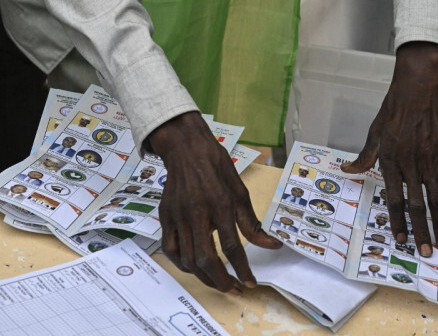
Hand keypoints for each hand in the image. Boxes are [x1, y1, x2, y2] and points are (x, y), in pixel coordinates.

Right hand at [148, 112, 281, 292]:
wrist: (186, 149)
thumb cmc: (216, 168)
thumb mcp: (241, 192)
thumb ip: (252, 223)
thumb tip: (272, 245)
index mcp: (220, 205)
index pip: (232, 247)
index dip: (242, 269)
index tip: (250, 283)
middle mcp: (197, 213)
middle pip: (206, 259)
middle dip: (222, 281)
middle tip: (234, 289)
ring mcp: (178, 217)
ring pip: (187, 259)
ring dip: (204, 277)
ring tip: (218, 282)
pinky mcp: (165, 217)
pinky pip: (170, 250)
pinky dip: (182, 265)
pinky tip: (194, 268)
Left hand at [341, 42, 437, 256]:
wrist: (418, 88)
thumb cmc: (393, 110)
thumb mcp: (374, 133)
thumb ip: (364, 157)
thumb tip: (347, 170)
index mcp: (391, 163)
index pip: (394, 200)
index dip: (398, 222)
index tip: (400, 241)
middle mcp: (411, 166)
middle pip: (416, 205)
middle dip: (420, 231)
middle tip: (426, 252)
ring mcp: (432, 161)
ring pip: (436, 198)